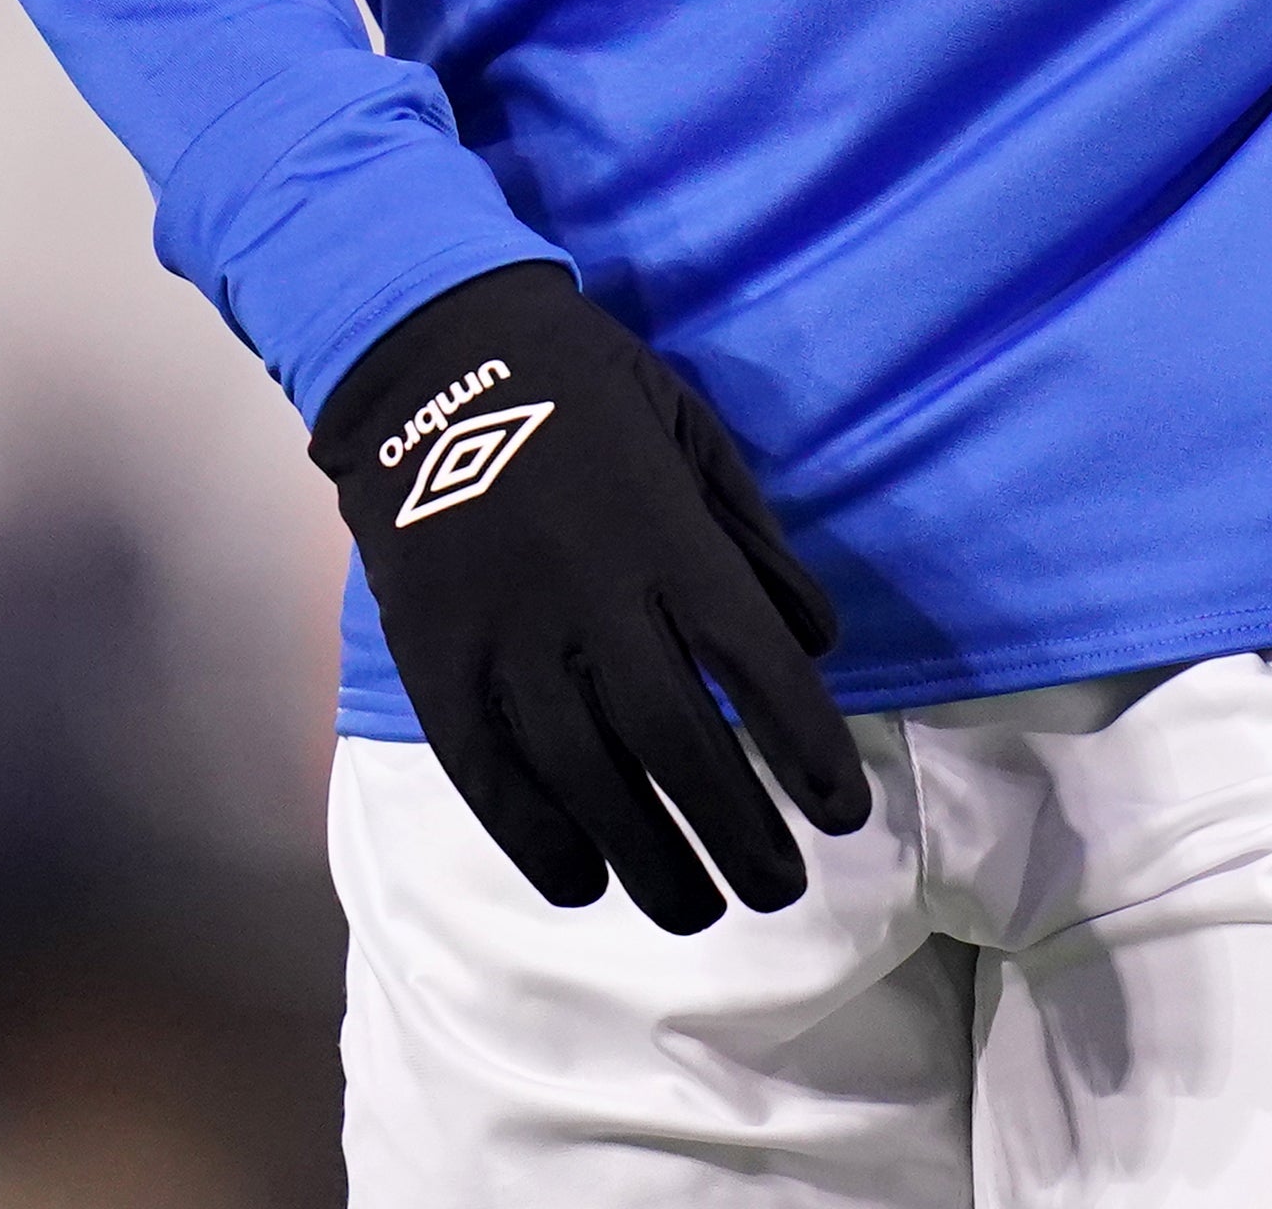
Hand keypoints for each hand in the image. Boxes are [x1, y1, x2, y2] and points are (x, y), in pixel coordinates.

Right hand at [316, 262, 870, 931]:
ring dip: (647, 857)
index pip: (753, 663)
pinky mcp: (434, 659)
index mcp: (663, 535)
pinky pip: (487, 772)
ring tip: (696, 910)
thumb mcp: (691, 431)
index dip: (803, 747)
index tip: (841, 815)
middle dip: (735, 830)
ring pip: (583, 775)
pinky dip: (536, 838)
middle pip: (675, 741)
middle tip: (778, 889)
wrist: (430, 360)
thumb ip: (751, 540)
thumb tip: (816, 639)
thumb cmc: (582, 388)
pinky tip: (582, 882)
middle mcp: (588, 596)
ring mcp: (504, 634)